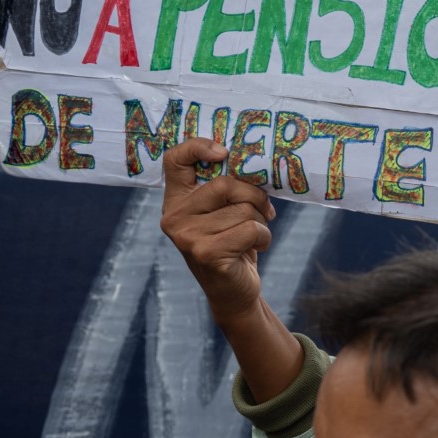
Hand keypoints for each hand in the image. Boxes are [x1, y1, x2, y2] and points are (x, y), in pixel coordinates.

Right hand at [159, 139, 274, 324]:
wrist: (233, 292)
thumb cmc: (233, 244)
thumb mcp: (224, 213)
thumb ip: (226, 189)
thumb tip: (255, 162)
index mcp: (176, 201)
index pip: (174, 160)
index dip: (198, 146)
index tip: (225, 152)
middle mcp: (174, 217)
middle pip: (226, 184)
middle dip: (255, 196)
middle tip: (263, 210)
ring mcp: (187, 237)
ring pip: (243, 208)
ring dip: (261, 221)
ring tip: (255, 234)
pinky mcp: (207, 253)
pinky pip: (251, 229)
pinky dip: (264, 236)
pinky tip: (257, 247)